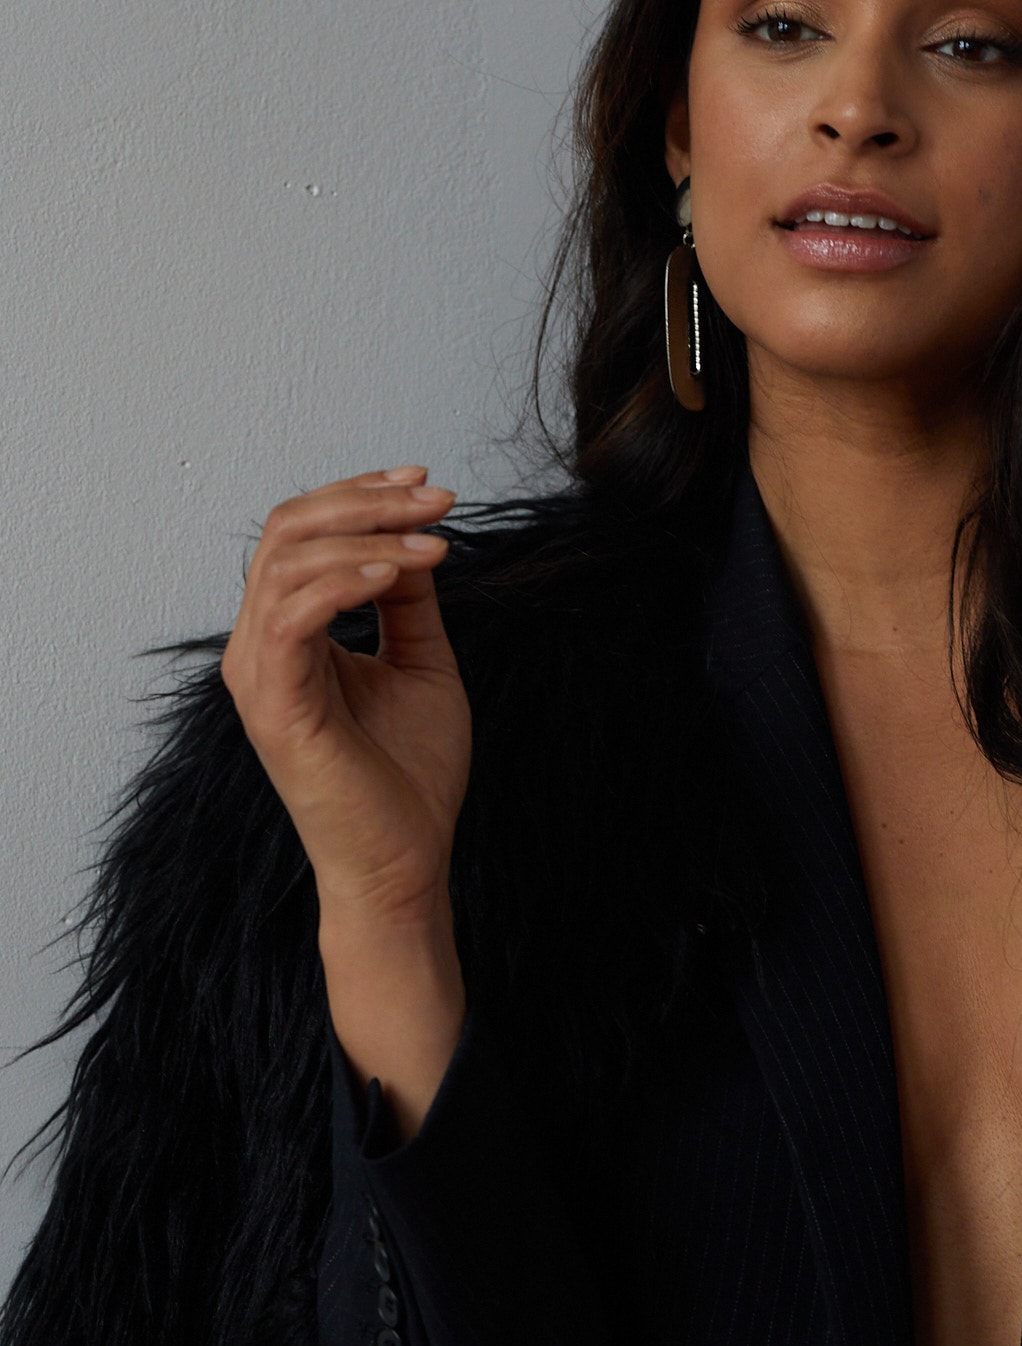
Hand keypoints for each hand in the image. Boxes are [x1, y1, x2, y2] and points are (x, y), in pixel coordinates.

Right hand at [222, 465, 471, 925]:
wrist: (406, 862)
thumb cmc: (409, 775)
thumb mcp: (419, 662)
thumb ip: (406, 601)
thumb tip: (412, 537)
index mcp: (287, 634)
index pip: (300, 533)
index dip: (359, 495)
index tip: (427, 484)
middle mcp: (259, 648)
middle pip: (286, 531)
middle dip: (367, 503)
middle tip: (439, 500)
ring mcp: (260, 677)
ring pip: (287, 562)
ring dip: (368, 538)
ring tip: (435, 544)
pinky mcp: (275, 707)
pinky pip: (290, 617)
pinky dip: (345, 582)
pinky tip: (398, 573)